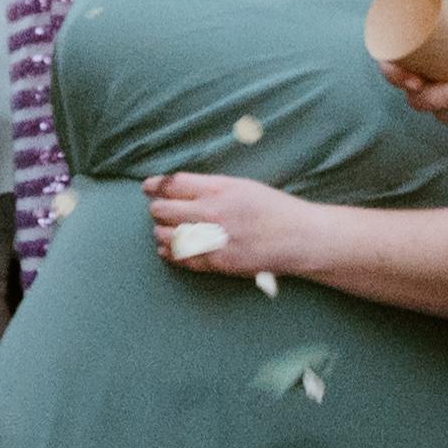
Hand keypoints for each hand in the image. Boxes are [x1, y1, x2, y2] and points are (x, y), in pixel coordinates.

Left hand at [141, 170, 303, 278]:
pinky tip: (167, 248)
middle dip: (157, 208)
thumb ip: (209, 186)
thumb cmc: (273, 208)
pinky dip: (169, 252)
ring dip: (160, 231)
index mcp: (219, 188)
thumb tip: (177, 188)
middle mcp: (212, 213)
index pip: (172, 184)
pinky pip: (181, 258)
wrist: (299, 238)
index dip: (155, 185)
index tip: (148, 187)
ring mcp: (213, 240)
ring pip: (166, 235)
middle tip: (158, 209)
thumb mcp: (242, 186)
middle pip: (164, 209)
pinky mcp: (217, 263)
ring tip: (163, 228)